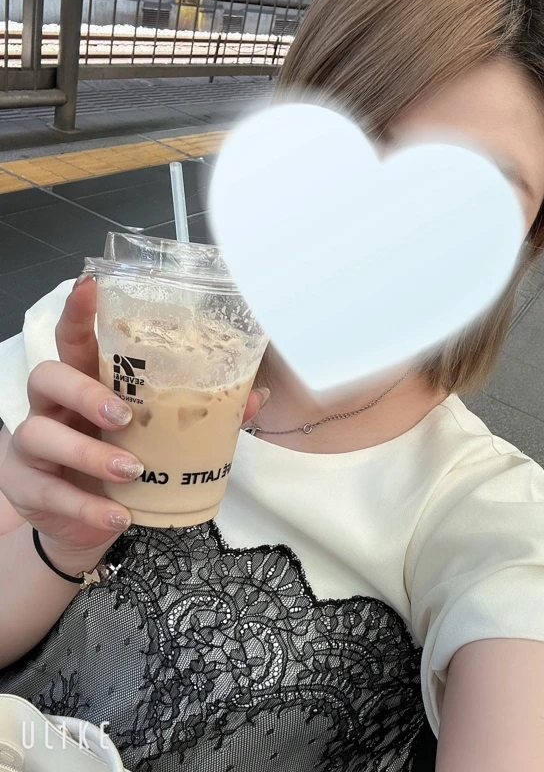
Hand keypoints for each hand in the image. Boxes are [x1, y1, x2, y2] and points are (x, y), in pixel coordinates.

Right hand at [0, 277, 266, 572]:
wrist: (90, 521)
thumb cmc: (124, 464)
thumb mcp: (158, 437)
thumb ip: (199, 414)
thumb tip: (253, 396)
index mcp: (85, 382)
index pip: (74, 339)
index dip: (78, 312)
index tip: (91, 286)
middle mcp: (53, 406)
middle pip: (47, 376)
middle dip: (84, 391)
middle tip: (124, 416)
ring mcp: (33, 446)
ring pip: (40, 434)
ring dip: (88, 453)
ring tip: (131, 470)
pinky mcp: (26, 487)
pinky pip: (50, 492)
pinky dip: (87, 506)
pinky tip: (118, 515)